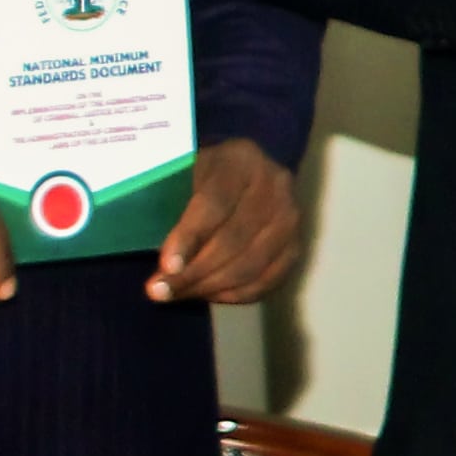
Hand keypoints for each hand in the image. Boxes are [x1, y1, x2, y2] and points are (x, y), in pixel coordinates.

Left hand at [146, 139, 301, 306]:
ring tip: (177, 294)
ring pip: (250, 266)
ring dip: (210, 287)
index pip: (214, 204)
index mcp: (241, 161)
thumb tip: (160, 260)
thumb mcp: (184, 172)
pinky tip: (206, 294)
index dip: (189, 239)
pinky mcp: (295, 246)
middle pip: (234, 240)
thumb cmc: (202, 174)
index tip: (166, 267)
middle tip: (160, 291)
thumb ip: (171, 206)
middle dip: (193, 272)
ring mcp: (290, 218)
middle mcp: (274, 186)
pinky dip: (234, 294)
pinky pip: (266, 281)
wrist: (247, 170)